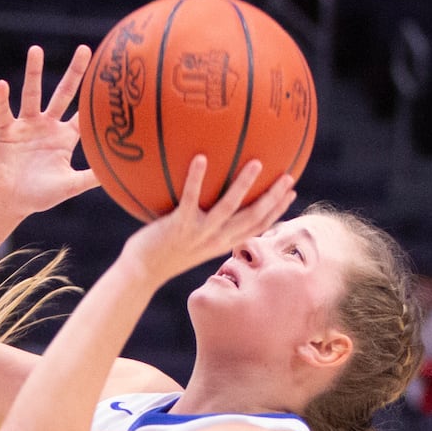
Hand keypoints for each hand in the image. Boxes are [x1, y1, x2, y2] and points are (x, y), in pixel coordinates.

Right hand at [0, 45, 98, 219]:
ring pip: (31, 95)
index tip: (109, 77)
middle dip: (73, 73)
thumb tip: (120, 174)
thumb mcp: (69, 186)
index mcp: (64, 137)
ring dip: (33, 73)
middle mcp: (47, 125)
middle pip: (63, 93)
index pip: (83, 114)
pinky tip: (3, 85)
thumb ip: (90, 178)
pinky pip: (4, 112)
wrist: (8, 202)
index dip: (95, 98)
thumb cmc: (39, 196)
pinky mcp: (6, 132)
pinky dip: (2, 100)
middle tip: (84, 49)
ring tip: (35, 50)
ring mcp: (26, 126)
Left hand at [122, 155, 295, 285]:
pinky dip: (196, 178)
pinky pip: (190, 199)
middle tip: (289, 176)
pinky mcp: (179, 227)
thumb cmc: (161, 254)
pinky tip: (200, 157)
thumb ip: (201, 224)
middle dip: (273, 198)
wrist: (140, 273)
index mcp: (221, 243)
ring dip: (244, 186)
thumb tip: (205, 199)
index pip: (256, 227)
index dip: (276, 211)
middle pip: (252, 218)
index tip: (291, 193)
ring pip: (228, 209)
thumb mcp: (188, 241)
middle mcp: (215, 240)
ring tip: (257, 163)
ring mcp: (198, 234)